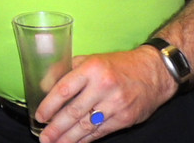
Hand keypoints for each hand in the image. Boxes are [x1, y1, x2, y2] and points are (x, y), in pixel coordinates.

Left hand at [35, 48, 175, 142]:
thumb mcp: (90, 59)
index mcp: (91, 68)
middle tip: (44, 137)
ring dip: (68, 138)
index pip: (64, 89)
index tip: (40, 116)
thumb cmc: (117, 65)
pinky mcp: (125, 118)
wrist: (153, 73)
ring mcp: (115, 104)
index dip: (49, 105)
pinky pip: (100, 132)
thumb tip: (44, 86)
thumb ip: (66, 70)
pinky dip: (86, 139)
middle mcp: (103, 86)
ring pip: (86, 125)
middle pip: (74, 111)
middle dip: (56, 127)